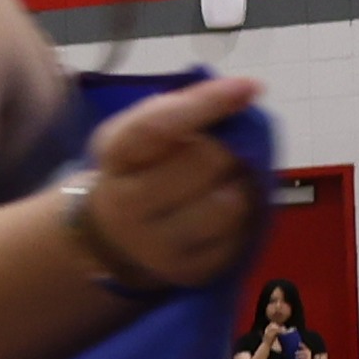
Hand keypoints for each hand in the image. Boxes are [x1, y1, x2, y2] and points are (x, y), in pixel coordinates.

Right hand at [80, 73, 265, 285]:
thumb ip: (176, 112)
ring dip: (239, 186)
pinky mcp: (191, 272)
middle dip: (227, 149)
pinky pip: (241, 235)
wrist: (110, 241)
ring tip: (223, 185)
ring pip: (230, 203)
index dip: (205, 104)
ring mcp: (158, 246)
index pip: (156, 127)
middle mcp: (127, 207)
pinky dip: (243, 218)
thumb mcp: (134, 137)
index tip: (249, 86)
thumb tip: (243, 93)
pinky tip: (220, 214)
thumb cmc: (134, 173)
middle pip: (205, 161)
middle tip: (221, 152)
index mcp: (115, 159)